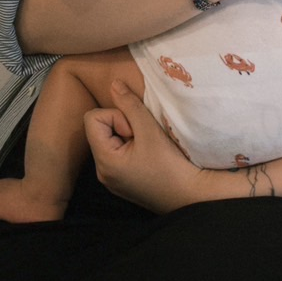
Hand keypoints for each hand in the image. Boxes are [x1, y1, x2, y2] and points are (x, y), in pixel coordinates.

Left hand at [84, 80, 205, 212]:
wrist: (189, 196)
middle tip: (144, 138)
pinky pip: (117, 153)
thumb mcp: (149, 129)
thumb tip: (113, 84)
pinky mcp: (121, 182)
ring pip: (110, 140)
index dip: (115, 116)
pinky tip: (148, 155)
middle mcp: (102, 172)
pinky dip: (131, 147)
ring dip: (128, 136)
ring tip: (148, 146)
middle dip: (122, 125)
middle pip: (100, 129)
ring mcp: (111, 179)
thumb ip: (129, 104)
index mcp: (104, 160)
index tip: (135, 130)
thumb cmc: (170, 164)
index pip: (92, 119)